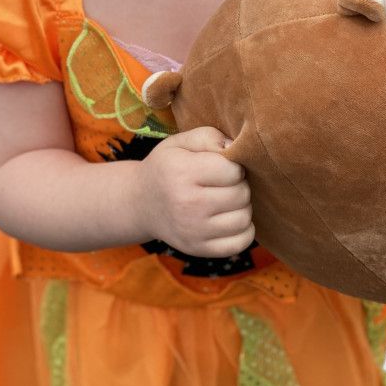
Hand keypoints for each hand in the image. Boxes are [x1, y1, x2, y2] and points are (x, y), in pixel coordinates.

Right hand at [137, 127, 253, 256]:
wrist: (141, 203)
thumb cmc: (166, 167)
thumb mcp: (179, 143)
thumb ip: (208, 137)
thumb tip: (234, 147)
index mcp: (182, 173)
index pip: (232, 170)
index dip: (233, 165)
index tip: (222, 166)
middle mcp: (187, 204)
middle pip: (241, 194)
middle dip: (239, 185)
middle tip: (225, 183)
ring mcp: (193, 231)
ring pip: (244, 219)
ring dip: (242, 207)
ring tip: (227, 199)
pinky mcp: (199, 249)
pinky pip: (240, 243)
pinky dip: (243, 230)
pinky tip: (230, 218)